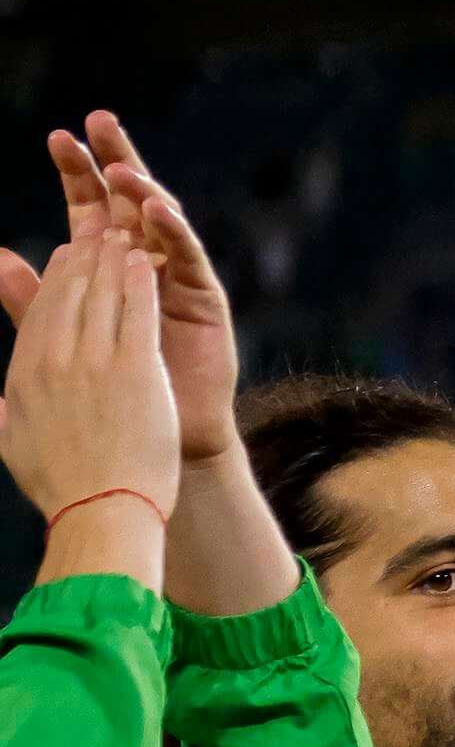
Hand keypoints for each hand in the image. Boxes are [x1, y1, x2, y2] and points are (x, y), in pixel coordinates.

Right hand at [0, 238, 183, 524]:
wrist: (102, 513)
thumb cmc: (64, 488)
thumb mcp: (16, 443)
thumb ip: (7, 412)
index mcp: (24, 375)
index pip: (41, 312)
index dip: (58, 278)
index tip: (71, 258)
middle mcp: (54, 361)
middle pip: (71, 293)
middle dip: (88, 257)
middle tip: (102, 232)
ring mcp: (94, 362)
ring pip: (104, 294)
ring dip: (116, 260)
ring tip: (127, 237)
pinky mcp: (136, 370)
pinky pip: (138, 313)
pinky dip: (141, 283)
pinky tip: (149, 263)